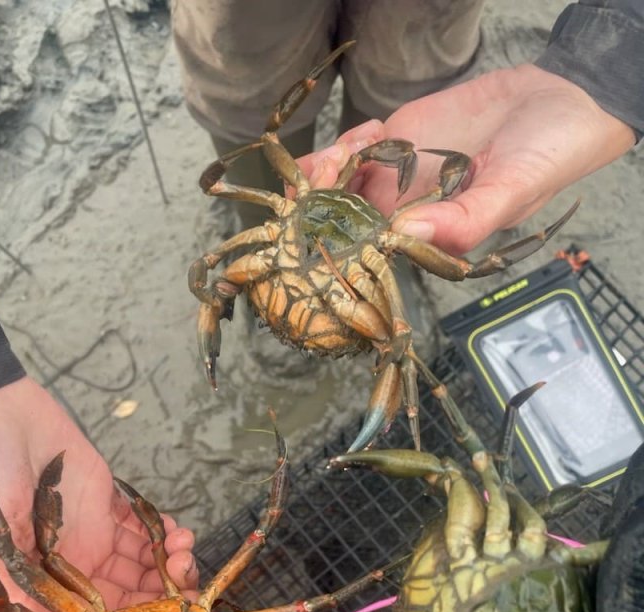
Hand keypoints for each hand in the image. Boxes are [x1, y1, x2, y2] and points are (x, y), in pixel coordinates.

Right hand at [0, 377, 198, 610]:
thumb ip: (21, 584)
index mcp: (46, 579)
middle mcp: (72, 561)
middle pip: (127, 592)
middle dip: (163, 590)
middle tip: (186, 574)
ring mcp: (92, 531)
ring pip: (141, 561)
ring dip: (168, 560)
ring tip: (183, 545)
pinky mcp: (105, 500)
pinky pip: (141, 526)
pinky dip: (163, 532)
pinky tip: (174, 530)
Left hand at [302, 64, 634, 253]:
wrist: (562, 98)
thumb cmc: (546, 159)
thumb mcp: (510, 196)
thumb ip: (462, 220)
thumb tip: (403, 235)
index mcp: (431, 237)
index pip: (377, 255)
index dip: (344, 252)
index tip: (320, 243)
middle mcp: (411, 211)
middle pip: (350, 221)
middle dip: (321, 213)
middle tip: (308, 198)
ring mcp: (403, 174)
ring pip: (348, 185)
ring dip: (328, 177)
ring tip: (329, 164)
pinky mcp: (404, 136)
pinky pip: (362, 146)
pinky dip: (348, 144)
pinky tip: (357, 140)